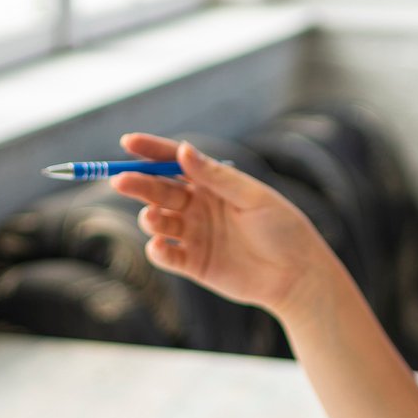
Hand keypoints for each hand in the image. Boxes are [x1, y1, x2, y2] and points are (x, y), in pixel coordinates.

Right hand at [110, 133, 336, 318]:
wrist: (297, 275)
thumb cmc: (282, 229)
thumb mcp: (252, 197)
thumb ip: (216, 176)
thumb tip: (183, 150)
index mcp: (212, 183)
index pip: (174, 161)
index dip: (150, 151)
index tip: (127, 142)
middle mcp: (198, 206)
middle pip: (159, 190)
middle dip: (138, 184)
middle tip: (120, 181)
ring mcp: (194, 235)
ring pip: (158, 222)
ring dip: (149, 218)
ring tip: (153, 218)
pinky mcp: (193, 264)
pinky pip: (165, 255)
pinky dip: (158, 250)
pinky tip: (160, 246)